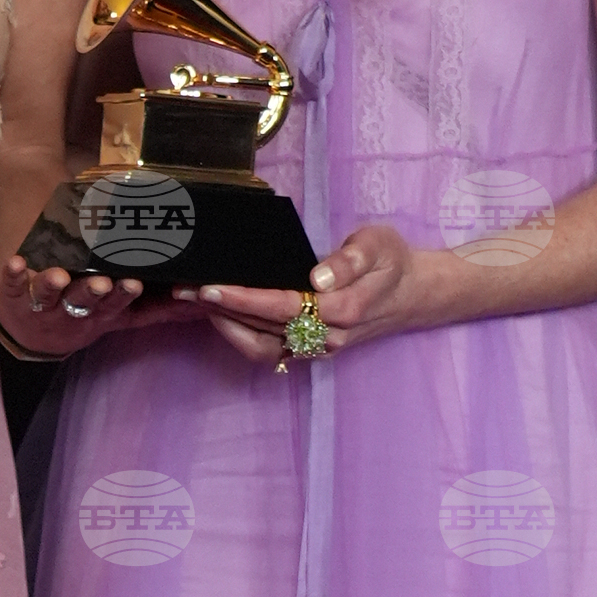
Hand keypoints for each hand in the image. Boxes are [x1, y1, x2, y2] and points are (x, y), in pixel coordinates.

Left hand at [0, 255, 142, 359]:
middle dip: (92, 292)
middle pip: (83, 302)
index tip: (134, 283)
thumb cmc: (83, 319)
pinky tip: (16, 262)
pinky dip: (13, 275)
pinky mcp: (14, 298)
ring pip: (48, 296)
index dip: (123, 295)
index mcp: (98, 314)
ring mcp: (42, 306)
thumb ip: (156, 311)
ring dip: (52, 284)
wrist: (31, 340)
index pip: (114, 305)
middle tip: (102, 283)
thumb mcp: (119, 320)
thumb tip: (200, 304)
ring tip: (57, 274)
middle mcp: (71, 312)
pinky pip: (11, 287)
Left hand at [182, 222, 458, 366]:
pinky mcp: (310, 350)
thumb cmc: (392, 262)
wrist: (413, 293)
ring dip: (225, 326)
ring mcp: (317, 348)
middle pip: (263, 329)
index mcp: (342, 310)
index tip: (211, 287)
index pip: (281, 306)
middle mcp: (326, 336)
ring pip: (261, 346)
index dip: (243, 299)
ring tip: (194, 302)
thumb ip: (351, 260)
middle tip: (182, 289)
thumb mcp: (379, 245)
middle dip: (221, 311)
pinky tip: (219, 314)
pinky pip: (269, 351)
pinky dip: (241, 335)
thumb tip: (318, 279)